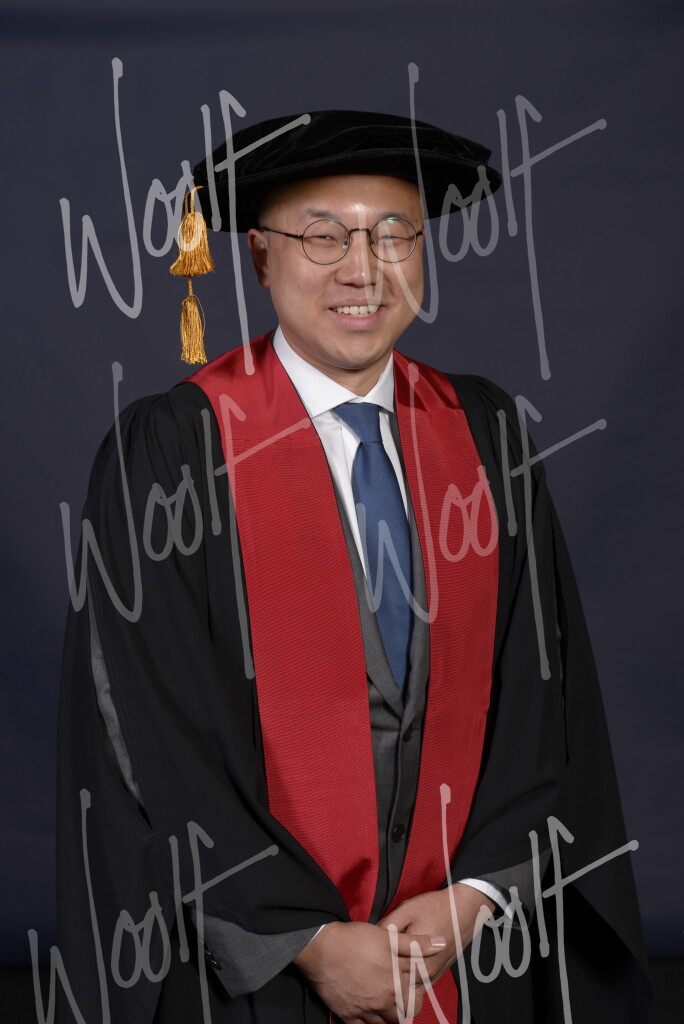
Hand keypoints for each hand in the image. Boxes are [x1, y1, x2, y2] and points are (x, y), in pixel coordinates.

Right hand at [293, 920, 446, 1022]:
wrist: (322, 948)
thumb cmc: (355, 940)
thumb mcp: (389, 937)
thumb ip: (416, 945)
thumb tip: (441, 944)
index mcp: (395, 985)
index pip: (416, 1001)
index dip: (416, 993)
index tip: (411, 983)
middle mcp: (382, 1003)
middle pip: (402, 1017)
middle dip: (404, 1008)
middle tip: (398, 994)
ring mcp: (364, 1012)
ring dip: (387, 1016)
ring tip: (384, 1000)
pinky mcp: (347, 1015)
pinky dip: (368, 1023)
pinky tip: (368, 1011)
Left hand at [379, 884, 494, 986]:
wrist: (462, 910)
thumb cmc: (434, 907)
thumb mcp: (406, 910)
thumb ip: (387, 926)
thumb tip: (371, 939)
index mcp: (414, 955)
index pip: (388, 973)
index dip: (374, 970)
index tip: (364, 964)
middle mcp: (424, 970)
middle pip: (397, 988)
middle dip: (383, 982)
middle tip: (370, 973)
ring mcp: (431, 976)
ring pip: (408, 993)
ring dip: (395, 987)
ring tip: (381, 977)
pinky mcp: (436, 976)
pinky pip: (418, 990)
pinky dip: (407, 987)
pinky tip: (398, 977)